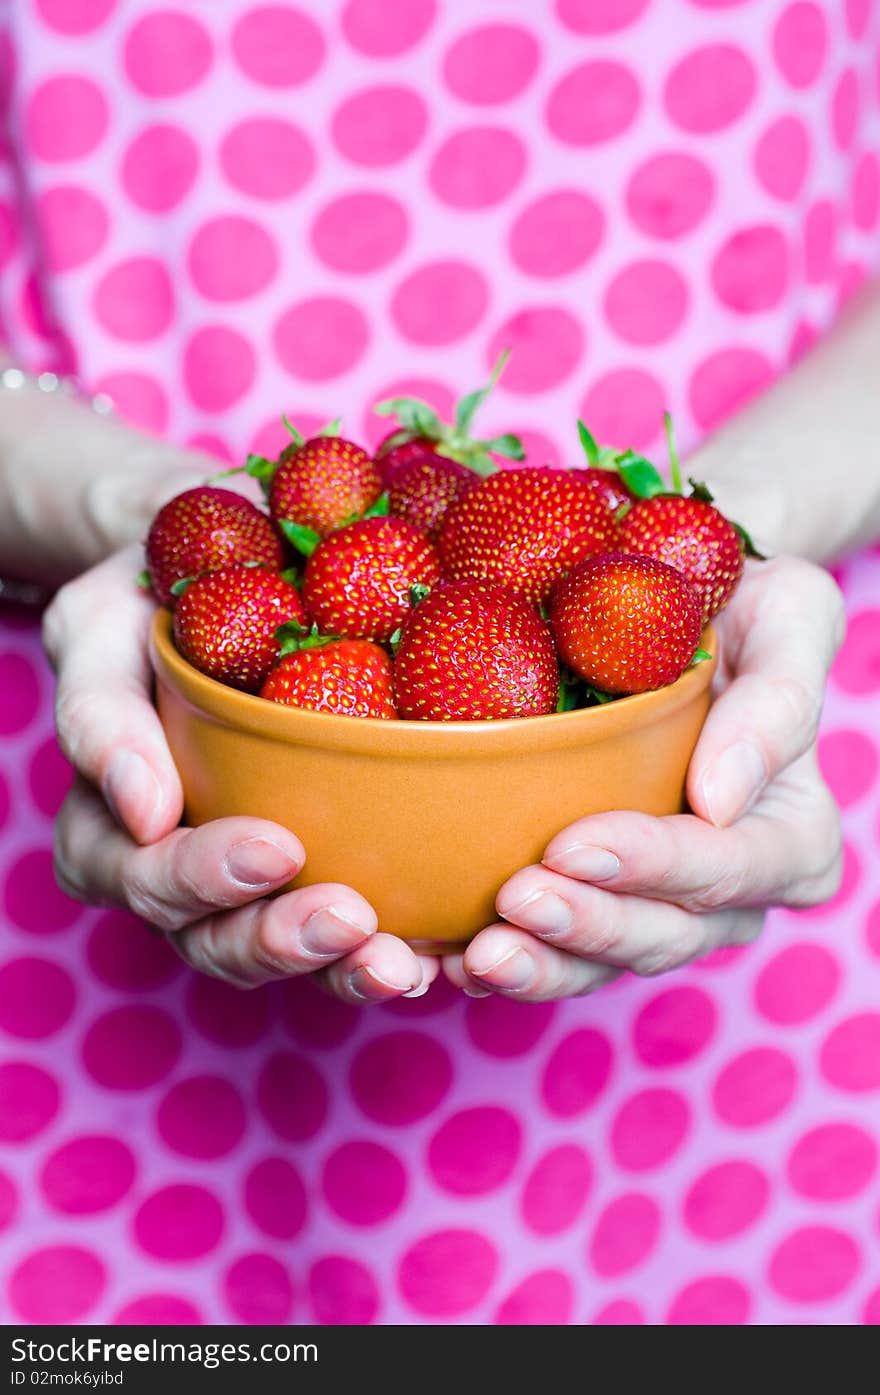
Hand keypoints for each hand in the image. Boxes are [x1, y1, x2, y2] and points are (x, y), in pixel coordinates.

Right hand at [43, 546, 437, 999]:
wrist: (238, 578)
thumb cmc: (155, 604)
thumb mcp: (101, 626)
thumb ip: (100, 711)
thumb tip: (143, 812)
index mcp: (113, 828)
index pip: (137, 876)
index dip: (200, 878)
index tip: (274, 846)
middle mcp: (180, 877)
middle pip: (214, 940)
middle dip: (280, 937)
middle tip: (348, 916)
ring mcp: (256, 889)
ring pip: (287, 957)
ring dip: (341, 969)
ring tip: (400, 963)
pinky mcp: (330, 878)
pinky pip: (354, 938)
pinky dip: (394, 952)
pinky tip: (444, 953)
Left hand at [445, 556, 844, 1000]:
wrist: (667, 610)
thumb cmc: (739, 606)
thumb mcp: (790, 618)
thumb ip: (777, 703)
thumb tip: (722, 799)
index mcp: (788, 840)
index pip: (726, 868)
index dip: (651, 866)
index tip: (574, 843)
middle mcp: (726, 896)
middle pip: (659, 934)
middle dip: (585, 924)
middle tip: (516, 898)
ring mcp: (652, 911)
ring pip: (598, 962)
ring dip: (538, 962)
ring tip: (479, 951)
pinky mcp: (586, 906)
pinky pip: (545, 951)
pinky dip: (494, 960)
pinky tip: (443, 955)